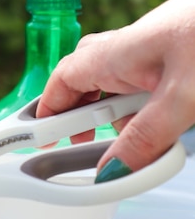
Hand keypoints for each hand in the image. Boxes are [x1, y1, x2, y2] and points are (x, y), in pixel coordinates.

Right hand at [38, 0, 194, 172]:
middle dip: (84, 115)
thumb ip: (146, 137)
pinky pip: (143, 86)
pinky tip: (172, 118)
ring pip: (117, 87)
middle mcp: (123, 49)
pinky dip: (148, 108)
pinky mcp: (170, 56)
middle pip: (84, 84)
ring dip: (122, 114)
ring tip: (149, 135)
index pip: (61, 81)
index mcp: (113, 53)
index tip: (39, 136)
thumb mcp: (184, 98)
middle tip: (91, 144)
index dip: (46, 108)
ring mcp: (148, 52)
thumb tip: (113, 169)